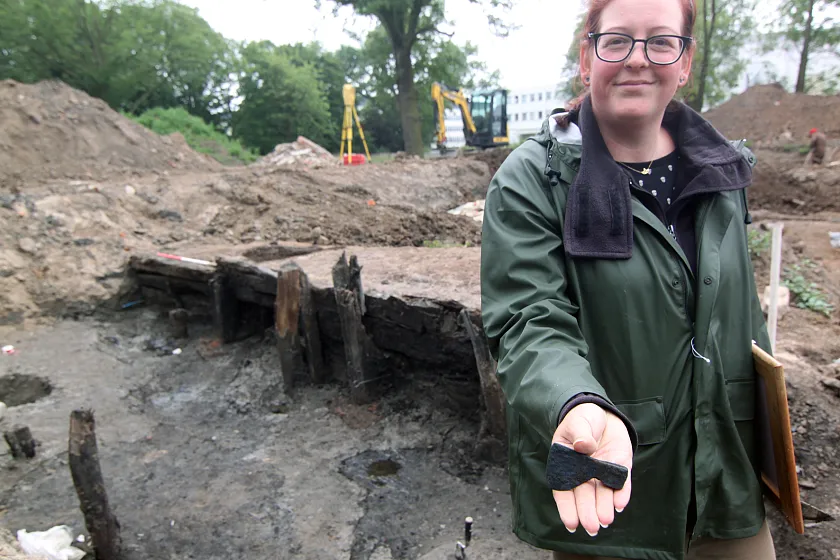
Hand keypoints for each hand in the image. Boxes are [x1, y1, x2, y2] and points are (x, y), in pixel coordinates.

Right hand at [551, 403, 632, 536]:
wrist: (602, 413)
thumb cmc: (582, 419)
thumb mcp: (578, 423)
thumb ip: (580, 434)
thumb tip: (583, 446)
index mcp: (566, 464)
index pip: (564, 488)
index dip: (567, 507)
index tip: (571, 523)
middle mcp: (584, 473)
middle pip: (584, 495)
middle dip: (587, 512)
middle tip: (592, 527)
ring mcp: (603, 471)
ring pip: (602, 494)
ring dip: (604, 508)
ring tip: (605, 521)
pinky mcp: (620, 468)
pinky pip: (621, 483)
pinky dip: (621, 494)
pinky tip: (620, 505)